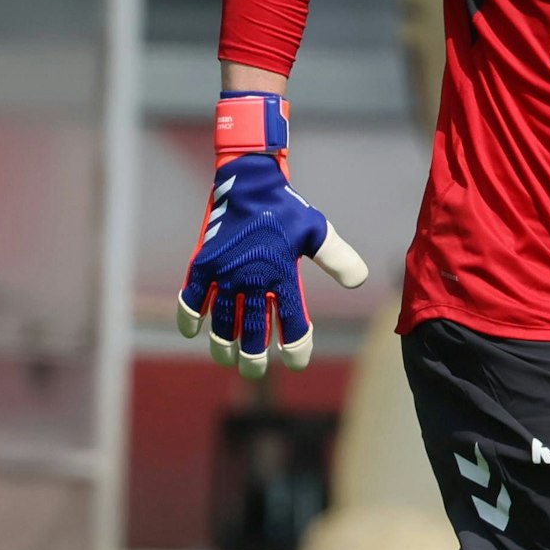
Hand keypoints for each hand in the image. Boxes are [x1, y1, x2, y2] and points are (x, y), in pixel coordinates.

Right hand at [176, 93, 368, 378]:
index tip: (296, 361)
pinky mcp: (204, 262)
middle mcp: (252, 277)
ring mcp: (225, 271)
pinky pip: (192, 296)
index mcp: (282, 273)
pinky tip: (192, 331)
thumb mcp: (317, 230)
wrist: (250, 179)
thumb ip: (337, 257)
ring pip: (222, 321)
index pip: (291, 322)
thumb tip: (359, 282)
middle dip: (254, 357)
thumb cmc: (286, 208)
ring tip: (226, 357)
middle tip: (255, 371)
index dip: (295, 347)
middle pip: (251, 330)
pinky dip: (189, 315)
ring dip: (224, 344)